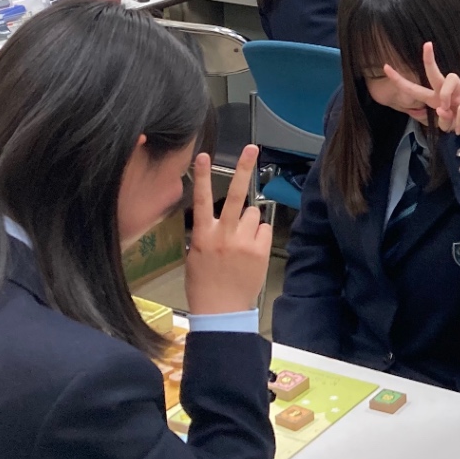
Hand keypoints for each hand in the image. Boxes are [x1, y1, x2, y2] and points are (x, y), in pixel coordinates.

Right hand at [184, 144, 271, 315]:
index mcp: (203, 234)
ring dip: (250, 222)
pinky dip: (260, 236)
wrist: (221, 309)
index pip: (202, 199)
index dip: (203, 176)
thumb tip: (215, 221)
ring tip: (242, 241)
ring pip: (254, 214)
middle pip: (237, 195)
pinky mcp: (260, 250)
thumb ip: (205, 234)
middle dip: (245, 169)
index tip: (204, 155)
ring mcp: (244, 242)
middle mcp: (224, 234)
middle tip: (252, 149)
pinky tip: (252, 250)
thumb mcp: (194, 255)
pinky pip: (264, 230)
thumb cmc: (204, 284)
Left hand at [384, 41, 459, 133]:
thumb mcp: (447, 126)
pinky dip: (458, 121)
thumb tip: (442, 108)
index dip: (399, 79)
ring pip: (449, 80)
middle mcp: (446, 92)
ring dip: (445, 97)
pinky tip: (459, 129)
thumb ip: (442, 120)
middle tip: (427, 44)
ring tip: (449, 113)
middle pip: (435, 73)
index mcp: (435, 99)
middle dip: (429, 59)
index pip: (414, 89)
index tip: (385, 67)